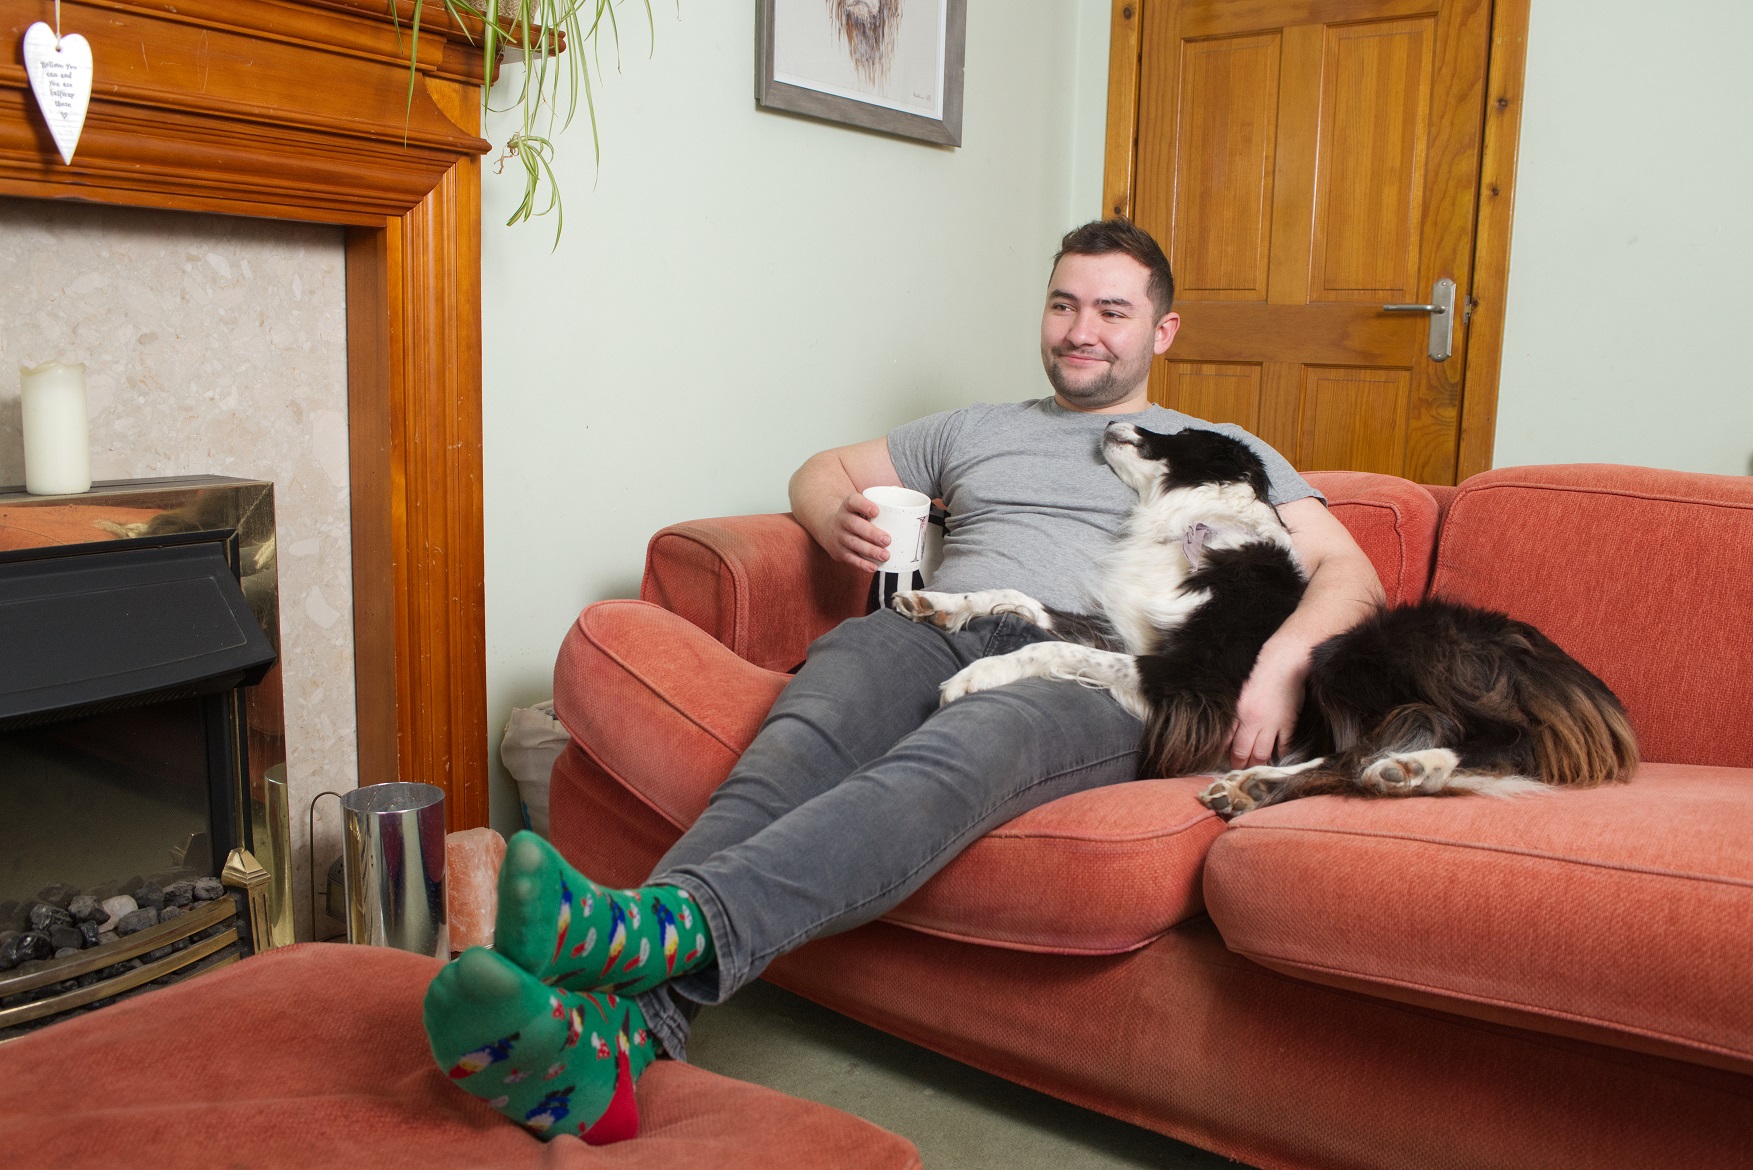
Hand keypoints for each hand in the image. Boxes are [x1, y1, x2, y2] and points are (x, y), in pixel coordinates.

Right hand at [825, 492, 890, 569]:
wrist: (830, 527)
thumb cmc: (856, 516)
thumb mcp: (861, 506)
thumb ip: (882, 506)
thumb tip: (912, 509)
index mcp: (849, 505)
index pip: (854, 502)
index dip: (864, 506)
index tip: (877, 511)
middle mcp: (842, 519)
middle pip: (854, 525)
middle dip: (872, 533)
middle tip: (888, 540)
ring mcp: (839, 536)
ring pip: (853, 543)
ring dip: (870, 550)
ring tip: (885, 555)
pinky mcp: (839, 551)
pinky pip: (850, 558)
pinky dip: (862, 564)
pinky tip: (874, 567)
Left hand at [1228, 651, 1306, 768]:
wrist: (1284, 661)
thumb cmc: (1259, 668)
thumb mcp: (1238, 687)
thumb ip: (1233, 706)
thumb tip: (1229, 722)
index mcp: (1237, 711)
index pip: (1226, 741)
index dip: (1224, 752)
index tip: (1223, 758)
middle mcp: (1253, 721)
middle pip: (1243, 751)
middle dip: (1239, 763)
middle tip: (1237, 769)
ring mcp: (1272, 724)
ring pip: (1262, 753)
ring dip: (1257, 762)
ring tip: (1254, 768)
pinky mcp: (1288, 723)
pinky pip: (1283, 746)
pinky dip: (1280, 754)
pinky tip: (1276, 758)